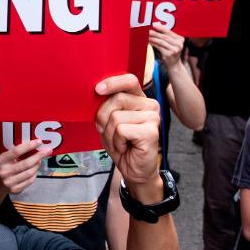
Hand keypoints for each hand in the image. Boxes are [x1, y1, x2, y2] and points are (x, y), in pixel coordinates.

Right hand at [0, 139, 49, 194]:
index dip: (29, 146)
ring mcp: (10, 182)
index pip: (16, 151)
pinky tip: (34, 170)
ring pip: (30, 173)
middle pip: (26, 163)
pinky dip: (34, 174)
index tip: (39, 142)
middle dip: (39, 156)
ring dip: (37, 165)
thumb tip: (35, 146)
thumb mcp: (6, 157)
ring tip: (40, 160)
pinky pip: (30, 181)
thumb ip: (17, 152)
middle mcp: (4, 172)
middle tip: (47, 151)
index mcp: (1, 160)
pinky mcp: (15, 189)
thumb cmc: (5, 166)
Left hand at [94, 74, 161, 198]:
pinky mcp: (151, 131)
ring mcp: (153, 117)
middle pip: (117, 99)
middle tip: (108, 132)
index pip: (129, 80)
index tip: (98, 89)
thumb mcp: (109, 122)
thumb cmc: (121, 144)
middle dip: (103, 117)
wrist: (134, 169)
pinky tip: (125, 147)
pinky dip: (117, 141)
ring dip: (110, 134)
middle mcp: (149, 104)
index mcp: (139, 99)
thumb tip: (97, 91)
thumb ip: (107, 106)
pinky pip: (121, 130)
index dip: (112, 82)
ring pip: (116, 117)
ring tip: (118, 142)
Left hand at [149, 25, 183, 65]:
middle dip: (155, 33)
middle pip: (165, 37)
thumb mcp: (172, 44)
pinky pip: (158, 47)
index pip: (170, 32)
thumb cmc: (171, 52)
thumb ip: (167, 36)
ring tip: (147, 35)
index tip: (154, 25)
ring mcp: (174, 50)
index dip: (161, 28)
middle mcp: (179, 44)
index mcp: (180, 40)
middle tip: (148, 30)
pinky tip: (149, 41)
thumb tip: (156, 27)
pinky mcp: (168, 54)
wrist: (174, 65)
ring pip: (161, 41)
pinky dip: (153, 43)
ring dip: (153, 38)